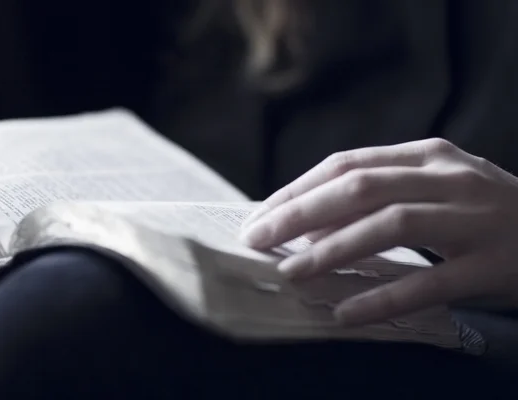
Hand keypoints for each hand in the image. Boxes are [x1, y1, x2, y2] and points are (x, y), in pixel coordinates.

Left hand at [239, 138, 517, 325]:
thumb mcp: (434, 189)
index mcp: (427, 156)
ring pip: (391, 225)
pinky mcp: (495, 264)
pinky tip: (346, 312)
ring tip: (290, 273)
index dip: (298, 190)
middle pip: (359, 188)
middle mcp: (449, 177)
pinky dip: (383, 297)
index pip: (347, 165)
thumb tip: (308, 221)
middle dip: (300, 214)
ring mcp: (476, 218)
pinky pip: (430, 282)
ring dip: (332, 250)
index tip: (261, 215)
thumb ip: (380, 196)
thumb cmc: (484, 213)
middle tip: (258, 240)